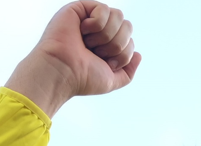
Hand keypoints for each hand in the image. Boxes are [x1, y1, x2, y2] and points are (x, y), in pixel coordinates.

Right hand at [5, 2, 139, 116]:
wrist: (62, 72)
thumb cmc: (80, 79)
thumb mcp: (110, 81)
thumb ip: (128, 73)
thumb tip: (139, 54)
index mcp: (106, 47)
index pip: (130, 41)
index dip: (122, 54)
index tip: (104, 63)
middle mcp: (99, 32)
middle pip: (128, 26)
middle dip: (116, 45)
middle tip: (96, 53)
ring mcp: (90, 19)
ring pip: (119, 16)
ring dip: (106, 36)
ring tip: (88, 43)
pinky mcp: (80, 9)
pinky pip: (104, 9)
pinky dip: (96, 24)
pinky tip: (82, 32)